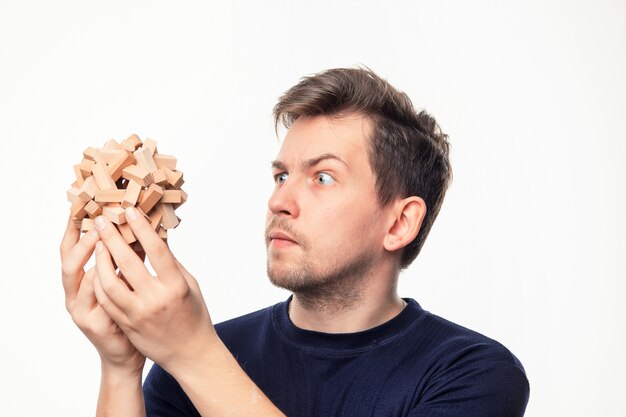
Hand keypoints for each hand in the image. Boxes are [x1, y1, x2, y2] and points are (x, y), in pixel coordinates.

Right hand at [61, 218, 144, 373]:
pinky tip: (110, 267)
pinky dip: (102, 282)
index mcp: (82, 281)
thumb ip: (127, 261)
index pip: (71, 250)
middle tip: (96, 219)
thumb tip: (140, 226)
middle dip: (81, 238)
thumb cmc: (131, 315)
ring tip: (99, 237)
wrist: (129, 354)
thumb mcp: (126, 284)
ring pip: (80, 279)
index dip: (74, 229)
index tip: (82, 205)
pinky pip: (96, 299)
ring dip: (90, 256)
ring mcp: (81, 310)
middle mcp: (75, 294)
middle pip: (69, 261)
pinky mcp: (93, 324)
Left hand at [92, 207, 216, 373]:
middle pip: (128, 262)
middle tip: (101, 221)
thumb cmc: (193, 315)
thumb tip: (156, 238)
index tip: (128, 211)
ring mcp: (138, 314)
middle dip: (112, 238)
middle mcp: (156, 299)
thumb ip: (171, 263)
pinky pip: (106, 300)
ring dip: (100, 260)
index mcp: (176, 286)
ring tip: (97, 243)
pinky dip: (99, 282)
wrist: (190, 352)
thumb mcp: (189, 284)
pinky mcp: (127, 324)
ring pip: (109, 282)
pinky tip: (97, 268)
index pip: (155, 250)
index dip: (140, 228)